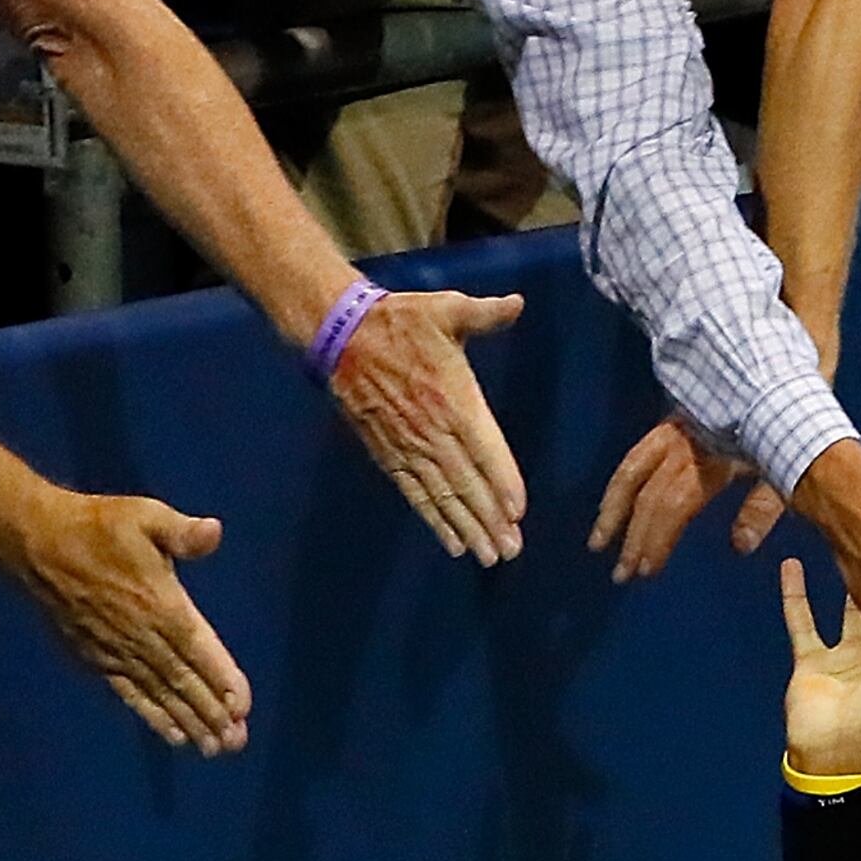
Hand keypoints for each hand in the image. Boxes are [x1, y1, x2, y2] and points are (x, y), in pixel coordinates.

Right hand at [12, 492, 252, 754]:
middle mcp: (141, 634)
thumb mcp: (145, 516)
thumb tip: (214, 532)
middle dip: (211, 712)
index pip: (197, 646)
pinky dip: (152, 716)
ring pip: (160, 693)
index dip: (221, 677)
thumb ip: (182, 532)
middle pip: (182, 680)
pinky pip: (130, 694)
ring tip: (213, 748)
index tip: (243, 706)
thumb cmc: (99, 527)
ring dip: (188, 721)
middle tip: (236, 742)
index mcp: (159, 602)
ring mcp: (117, 651)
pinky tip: (173, 736)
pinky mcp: (97, 659)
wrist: (39, 544)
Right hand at [327, 288, 529, 562]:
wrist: (341, 334)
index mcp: (453, 398)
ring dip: (466, 527)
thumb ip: (485, 314)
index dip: (502, 480)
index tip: (519, 511)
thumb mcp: (446, 308)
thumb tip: (517, 304)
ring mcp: (408, 446)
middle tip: (512, 550)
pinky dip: (434, 519)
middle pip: (466, 482)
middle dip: (490, 518)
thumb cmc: (400, 320)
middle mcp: (433, 429)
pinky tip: (453, 542)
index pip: (485, 447)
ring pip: (442, 495)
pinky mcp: (388, 453)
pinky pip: (415, 493)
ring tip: (489, 556)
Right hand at [590, 409, 788, 580]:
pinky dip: (626, 479)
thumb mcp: (785, 469)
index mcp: (710, 454)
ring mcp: (678, 425)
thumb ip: (762, 509)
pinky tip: (618, 499)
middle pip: (646, 491)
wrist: (786, 373)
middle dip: (630, 533)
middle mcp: (686, 439)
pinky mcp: (679, 416)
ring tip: (600, 537)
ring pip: (633, 466)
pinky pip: (642, 451)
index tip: (646, 571)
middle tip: (620, 573)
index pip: (670, 505)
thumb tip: (739, 546)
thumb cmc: (794, 425)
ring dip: (614, 505)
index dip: (655, 539)